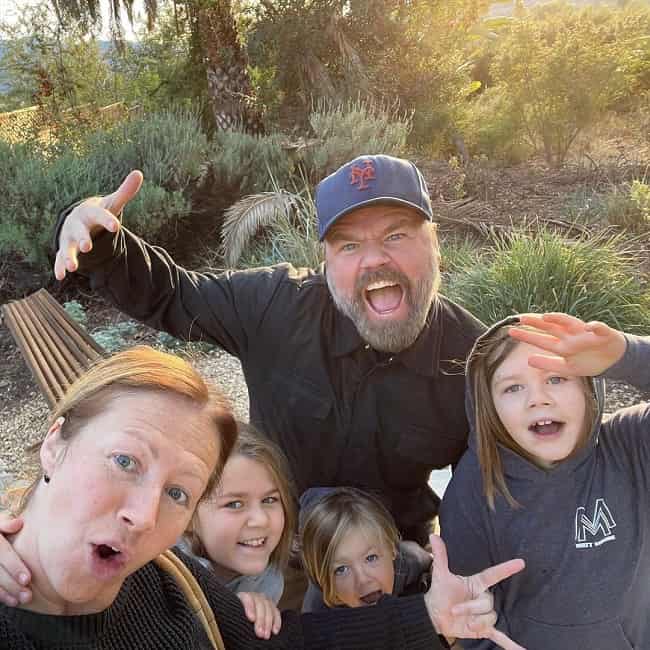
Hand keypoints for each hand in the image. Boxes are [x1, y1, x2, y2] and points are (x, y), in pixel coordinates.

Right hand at [0, 513, 31, 605]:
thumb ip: (5, 523)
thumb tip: (18, 523)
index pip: (2, 554)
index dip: (14, 567)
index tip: (28, 579)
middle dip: (12, 585)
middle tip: (28, 595)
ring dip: (6, 593)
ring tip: (22, 600)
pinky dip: (0, 595)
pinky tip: (11, 600)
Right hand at [54, 170, 142, 280]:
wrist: (79, 218)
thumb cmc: (99, 212)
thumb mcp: (112, 204)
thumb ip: (125, 192)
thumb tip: (139, 173)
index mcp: (90, 213)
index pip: (99, 215)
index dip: (107, 220)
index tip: (116, 226)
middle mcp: (78, 225)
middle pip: (80, 232)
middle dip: (83, 239)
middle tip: (89, 247)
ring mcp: (70, 238)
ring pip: (68, 247)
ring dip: (69, 257)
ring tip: (73, 268)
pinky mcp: (65, 249)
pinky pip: (60, 259)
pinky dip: (60, 267)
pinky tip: (60, 276)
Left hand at [237, 591, 281, 638]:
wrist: (241, 615)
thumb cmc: (235, 617)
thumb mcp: (233, 615)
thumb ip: (235, 618)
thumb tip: (231, 626)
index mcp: (242, 596)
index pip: (247, 598)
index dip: (250, 608)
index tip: (251, 619)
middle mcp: (254, 596)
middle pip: (260, 604)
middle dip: (261, 620)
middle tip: (260, 633)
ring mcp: (263, 600)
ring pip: (269, 607)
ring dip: (268, 623)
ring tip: (266, 636)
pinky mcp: (271, 606)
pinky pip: (276, 612)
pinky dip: (276, 621)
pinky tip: (275, 631)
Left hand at [425, 535, 524, 649]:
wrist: (436, 615)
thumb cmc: (441, 592)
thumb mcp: (440, 574)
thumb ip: (440, 556)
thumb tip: (433, 535)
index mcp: (476, 584)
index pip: (493, 574)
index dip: (506, 568)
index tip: (520, 562)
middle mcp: (483, 598)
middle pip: (487, 603)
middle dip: (471, 608)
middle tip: (455, 610)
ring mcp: (484, 614)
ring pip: (490, 618)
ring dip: (476, 623)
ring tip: (465, 623)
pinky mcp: (484, 629)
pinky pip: (500, 636)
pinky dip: (511, 644)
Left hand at [509, 313, 626, 376]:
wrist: (613, 360)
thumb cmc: (588, 361)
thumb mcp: (567, 367)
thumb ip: (549, 364)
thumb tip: (528, 361)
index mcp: (562, 343)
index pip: (542, 337)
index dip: (528, 334)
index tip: (512, 331)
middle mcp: (571, 335)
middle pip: (551, 327)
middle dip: (537, 323)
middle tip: (521, 318)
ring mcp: (586, 333)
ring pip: (571, 323)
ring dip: (560, 319)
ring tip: (547, 317)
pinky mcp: (603, 333)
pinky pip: (600, 329)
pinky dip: (596, 327)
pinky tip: (590, 326)